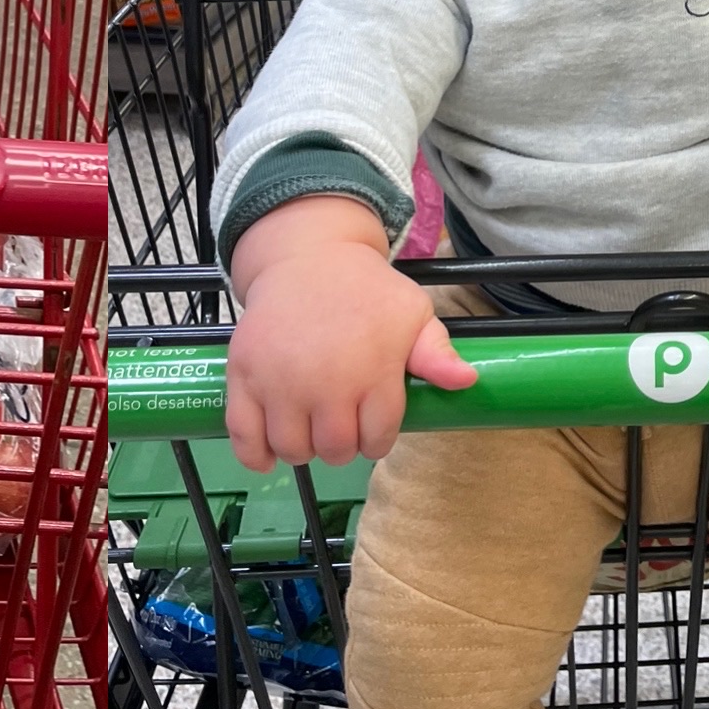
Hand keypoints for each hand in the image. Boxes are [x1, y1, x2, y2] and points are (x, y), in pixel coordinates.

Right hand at [226, 195, 476, 471]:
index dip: (377, 438)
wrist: (307, 254)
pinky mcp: (243, 373)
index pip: (378, 439)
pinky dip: (255, 454)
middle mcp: (324, 381)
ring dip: (303, 447)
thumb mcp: (411, 312)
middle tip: (338, 420)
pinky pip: (243, 434)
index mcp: (372, 371)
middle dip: (342, 444)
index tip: (371, 422)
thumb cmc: (365, 289)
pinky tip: (267, 454)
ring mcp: (279, 379)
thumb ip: (436, 351)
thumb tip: (465, 381)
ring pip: (293, 448)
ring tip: (308, 425)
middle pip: (336, 450)